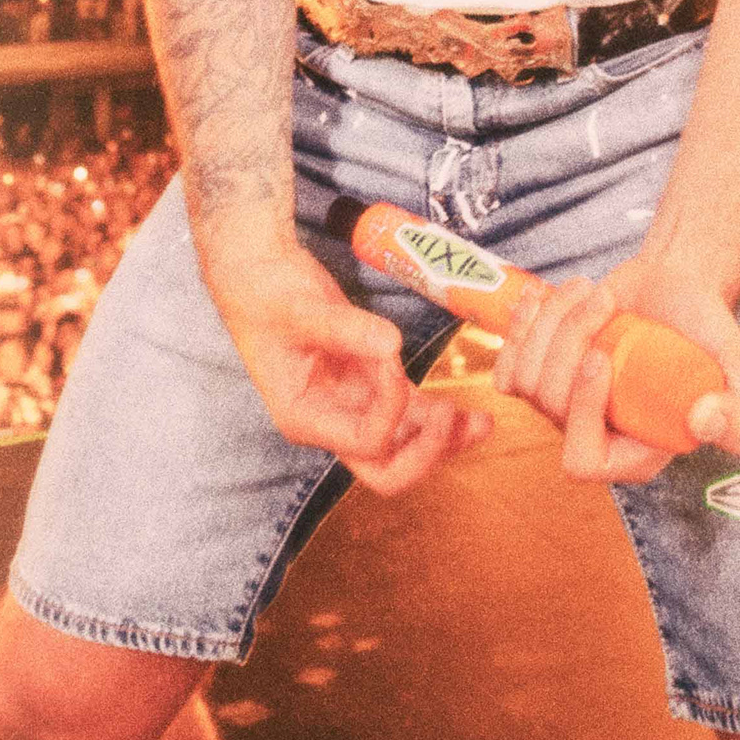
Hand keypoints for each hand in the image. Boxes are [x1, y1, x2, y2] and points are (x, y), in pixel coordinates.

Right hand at [208, 245, 491, 497]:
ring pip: (405, 443)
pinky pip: (410, 412)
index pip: (364, 440)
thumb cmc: (267, 294)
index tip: (392, 357)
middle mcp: (329, 422)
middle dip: (426, 452)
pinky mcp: (368, 384)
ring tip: (481, 422)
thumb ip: (347, 330)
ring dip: (444, 437)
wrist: (258, 272)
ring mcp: (351, 405)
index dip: (390, 407)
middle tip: (454, 420)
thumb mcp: (301, 310)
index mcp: (304, 418)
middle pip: (386, 467)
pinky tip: (468, 410)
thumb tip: (391, 346)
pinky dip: (438, 415)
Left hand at [490, 252, 739, 486]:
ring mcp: (561, 407)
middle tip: (605, 299)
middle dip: (571, 342)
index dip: (581, 413)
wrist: (673, 288)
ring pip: (526, 379)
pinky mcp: (539, 374)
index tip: (600, 357)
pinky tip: (541, 297)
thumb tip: (702, 424)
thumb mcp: (739, 372)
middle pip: (551, 408)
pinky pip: (506, 367)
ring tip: (588, 289)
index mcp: (635, 454)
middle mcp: (594, 437)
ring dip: (552, 322)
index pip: (583, 460)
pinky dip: (518, 326)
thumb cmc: (705, 332)